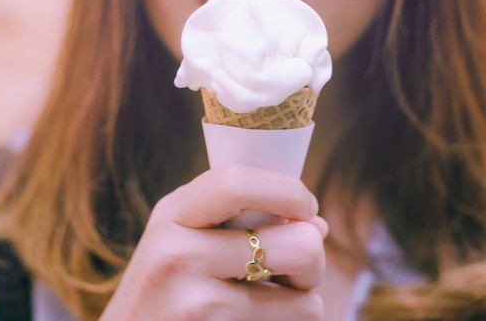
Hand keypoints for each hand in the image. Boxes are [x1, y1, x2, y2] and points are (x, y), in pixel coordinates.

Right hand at [100, 164, 327, 320]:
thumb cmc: (166, 288)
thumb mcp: (184, 239)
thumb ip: (241, 221)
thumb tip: (319, 225)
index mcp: (172, 214)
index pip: (237, 182)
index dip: (289, 191)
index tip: (307, 207)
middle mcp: (177, 254)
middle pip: (300, 245)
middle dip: (313, 260)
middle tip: (293, 271)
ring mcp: (195, 304)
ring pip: (306, 301)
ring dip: (301, 303)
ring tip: (267, 302)